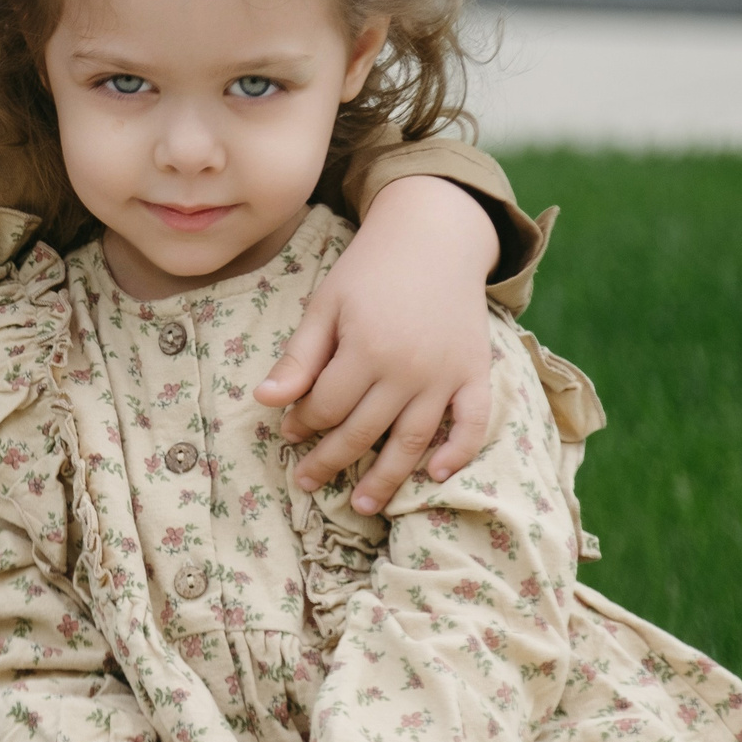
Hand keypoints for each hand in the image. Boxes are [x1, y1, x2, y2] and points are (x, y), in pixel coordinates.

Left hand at [255, 175, 496, 512]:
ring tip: (363, 504)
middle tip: (306, 482)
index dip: (303, 424)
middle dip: (330, 461)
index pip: (327, 407)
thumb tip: (265, 401)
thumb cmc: (369, 271)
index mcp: (365, 349)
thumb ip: (299, 357)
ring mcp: (446, 375)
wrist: (434, 237)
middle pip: (363, 432)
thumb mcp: (325, 305)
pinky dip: (458, 452)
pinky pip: (474, 423)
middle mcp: (408, 369)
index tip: (289, 433)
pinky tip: (434, 475)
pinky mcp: (476, 373)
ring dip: (387, 477)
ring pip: (413, 440)